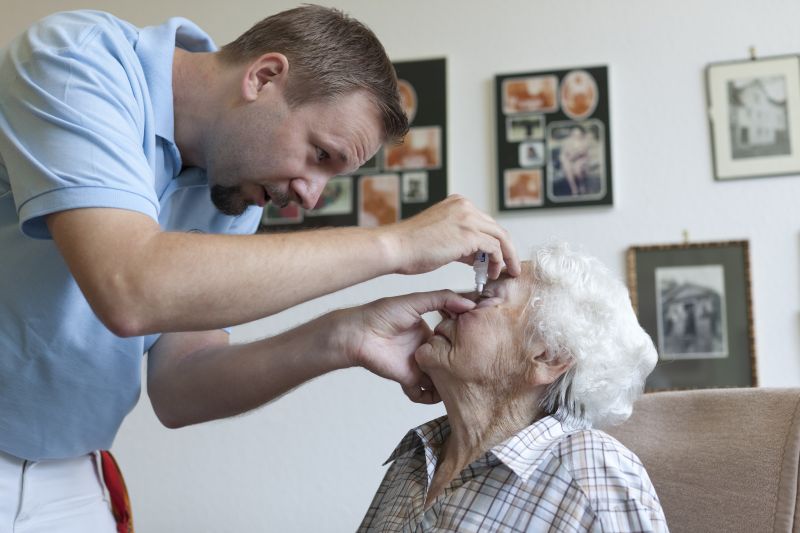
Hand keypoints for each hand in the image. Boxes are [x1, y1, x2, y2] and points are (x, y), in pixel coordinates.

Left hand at [336, 290, 474, 402]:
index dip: (467, 339)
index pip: (454, 338)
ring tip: (463, 382)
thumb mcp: (416, 301)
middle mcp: (426, 350)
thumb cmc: (382, 314)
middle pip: (450, 362)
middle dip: (462, 366)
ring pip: (440, 381)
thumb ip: (443, 299)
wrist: (360, 333)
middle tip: (479, 364)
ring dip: (449, 384)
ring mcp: (418, 366)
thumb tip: (470, 304)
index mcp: (430, 332)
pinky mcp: (408, 379)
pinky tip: (437, 391)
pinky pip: (422, 395)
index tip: (483, 338)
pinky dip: (429, 398)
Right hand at [379, 195, 520, 279]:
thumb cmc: (411, 247)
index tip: (497, 258)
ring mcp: (468, 219)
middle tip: (510, 265)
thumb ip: (461, 243)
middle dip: (506, 249)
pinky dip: (498, 261)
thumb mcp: (441, 239)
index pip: (485, 223)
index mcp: (457, 204)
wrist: (396, 248)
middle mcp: (465, 207)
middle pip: (496, 228)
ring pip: (501, 237)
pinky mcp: (469, 234)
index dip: (494, 242)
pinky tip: (492, 273)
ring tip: (506, 272)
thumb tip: (476, 256)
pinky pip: (495, 248)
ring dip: (506, 257)